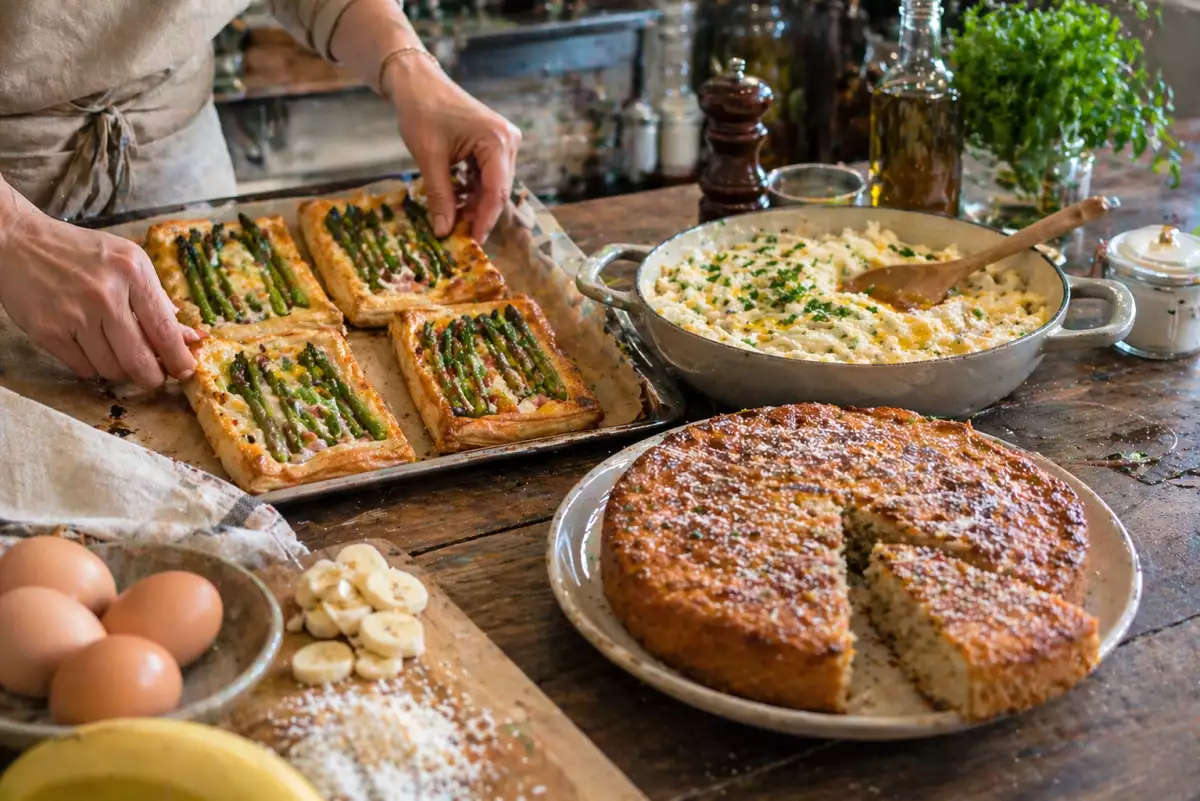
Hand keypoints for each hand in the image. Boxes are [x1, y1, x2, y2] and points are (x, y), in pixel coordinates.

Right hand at [0, 213, 199, 387]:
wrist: (18, 242)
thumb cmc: (80, 253)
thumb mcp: (127, 262)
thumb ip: (159, 300)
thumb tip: (192, 337)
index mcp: (133, 272)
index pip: (165, 330)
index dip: (179, 359)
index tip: (185, 372)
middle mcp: (106, 294)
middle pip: (140, 360)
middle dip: (152, 377)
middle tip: (153, 377)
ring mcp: (75, 314)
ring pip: (112, 369)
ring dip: (118, 369)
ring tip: (112, 350)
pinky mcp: (48, 331)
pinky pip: (83, 368)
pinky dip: (90, 366)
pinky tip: (87, 346)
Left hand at [385, 55, 520, 241]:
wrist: (417, 82)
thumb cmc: (422, 112)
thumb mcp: (429, 158)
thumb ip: (440, 196)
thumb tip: (443, 232)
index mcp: (497, 141)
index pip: (497, 191)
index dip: (485, 221)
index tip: (473, 243)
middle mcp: (508, 141)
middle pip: (498, 190)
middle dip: (478, 214)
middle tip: (458, 236)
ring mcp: (504, 142)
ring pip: (493, 185)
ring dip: (474, 203)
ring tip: (453, 219)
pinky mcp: (495, 144)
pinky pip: (487, 175)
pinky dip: (472, 190)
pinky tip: (455, 199)